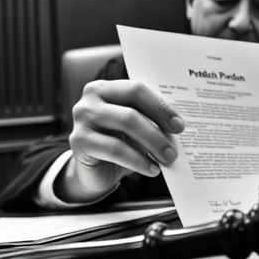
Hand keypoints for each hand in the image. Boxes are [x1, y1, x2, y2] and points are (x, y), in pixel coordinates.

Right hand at [60, 80, 184, 202]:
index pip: (137, 90)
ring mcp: (82, 119)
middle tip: (174, 148)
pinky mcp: (79, 142)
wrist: (92, 170)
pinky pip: (115, 150)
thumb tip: (177, 124)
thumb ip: (150, 120)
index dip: (160, 107)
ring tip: (168, 158)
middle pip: (131, 109)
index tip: (179, 125)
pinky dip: (138, 160)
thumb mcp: (135, 128)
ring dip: (152, 143)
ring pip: (125, 126)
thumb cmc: (117, 142)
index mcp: (105, 88)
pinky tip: (152, 169)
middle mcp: (90, 100)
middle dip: (158, 129)